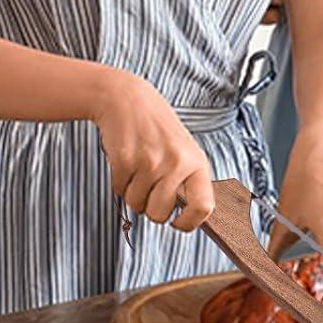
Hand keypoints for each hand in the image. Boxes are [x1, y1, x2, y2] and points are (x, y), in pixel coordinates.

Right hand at [93, 69, 214, 231]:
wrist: (127, 99)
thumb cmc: (157, 129)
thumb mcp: (184, 150)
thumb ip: (188, 182)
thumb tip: (192, 219)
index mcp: (196, 162)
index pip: (203, 206)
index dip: (190, 223)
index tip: (178, 223)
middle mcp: (176, 163)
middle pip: (159, 214)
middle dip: (150, 208)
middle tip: (149, 188)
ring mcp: (150, 161)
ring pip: (136, 204)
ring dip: (133, 193)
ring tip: (138, 168)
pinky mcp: (125, 159)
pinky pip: (119, 191)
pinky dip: (119, 182)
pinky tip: (126, 161)